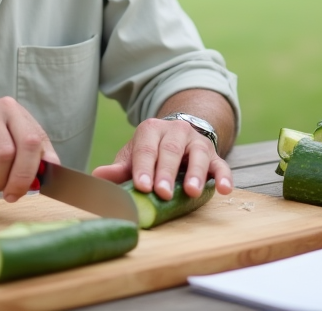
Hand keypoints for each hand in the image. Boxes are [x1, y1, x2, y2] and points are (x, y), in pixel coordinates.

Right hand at [0, 98, 57, 202]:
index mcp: (15, 112)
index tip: (33, 189)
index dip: (38, 169)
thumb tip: (43, 179)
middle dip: (20, 178)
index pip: (39, 141)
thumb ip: (23, 158)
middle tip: (9, 194)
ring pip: (2, 157)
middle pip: (26, 147)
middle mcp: (1, 108)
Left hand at [92, 117, 232, 200]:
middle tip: (162, 192)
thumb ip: (119, 168)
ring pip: (199, 155)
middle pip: (171, 151)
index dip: (144, 167)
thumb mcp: (134, 156)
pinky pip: (222, 165)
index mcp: (151, 129)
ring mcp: (197, 142)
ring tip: (191, 192)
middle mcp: (176, 131)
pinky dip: (224, 177)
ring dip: (196, 174)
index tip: (142, 186)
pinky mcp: (215, 155)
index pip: (146, 148)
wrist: (179, 137)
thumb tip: (97, 175)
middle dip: (166, 173)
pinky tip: (224, 190)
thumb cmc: (151, 153)